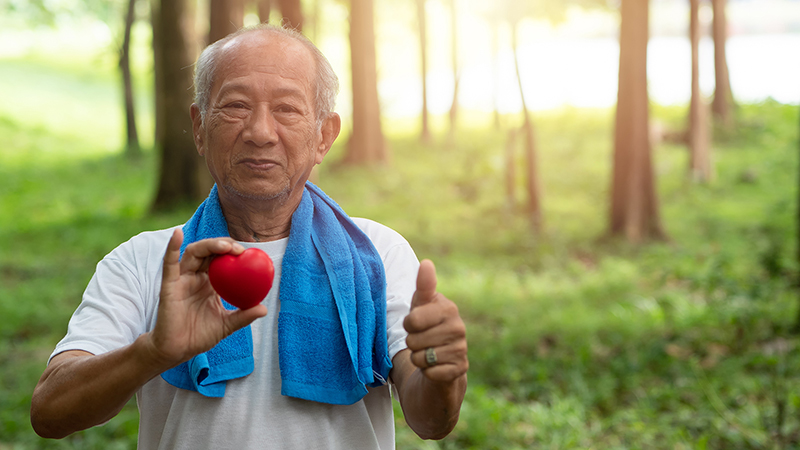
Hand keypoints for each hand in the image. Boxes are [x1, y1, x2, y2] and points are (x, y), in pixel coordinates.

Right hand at [146, 229, 267, 367]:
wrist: (177, 350)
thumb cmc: (200, 336)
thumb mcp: (227, 325)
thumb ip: (244, 316)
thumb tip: (264, 309)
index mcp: (210, 283)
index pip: (223, 260)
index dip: (234, 252)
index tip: (251, 252)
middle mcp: (196, 276)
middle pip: (210, 251)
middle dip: (225, 245)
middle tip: (240, 249)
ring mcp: (182, 279)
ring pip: (194, 253)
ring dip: (210, 245)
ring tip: (226, 246)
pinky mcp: (169, 284)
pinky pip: (169, 263)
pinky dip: (172, 246)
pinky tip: (177, 234)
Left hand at [403, 260, 467, 382]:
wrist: (440, 360)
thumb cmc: (427, 327)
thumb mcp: (422, 305)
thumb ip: (423, 286)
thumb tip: (426, 263)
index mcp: (449, 308)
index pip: (413, 320)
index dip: (408, 325)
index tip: (416, 323)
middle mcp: (459, 328)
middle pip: (414, 341)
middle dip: (412, 343)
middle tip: (423, 340)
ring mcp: (461, 349)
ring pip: (420, 358)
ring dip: (418, 358)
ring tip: (428, 352)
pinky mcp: (460, 370)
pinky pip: (430, 373)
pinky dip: (427, 372)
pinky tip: (436, 366)